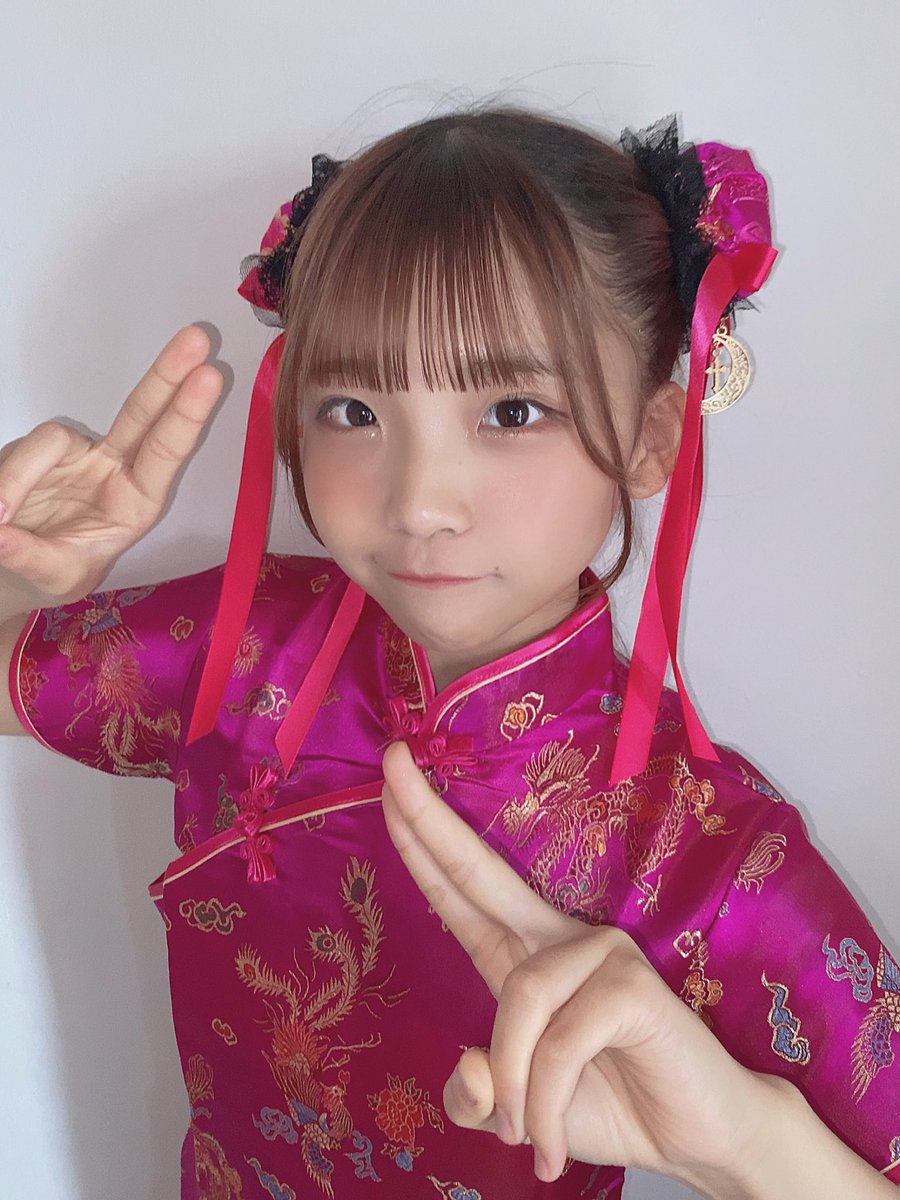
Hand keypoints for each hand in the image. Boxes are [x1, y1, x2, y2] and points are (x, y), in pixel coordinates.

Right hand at [0, 326, 222, 610]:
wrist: (14, 570)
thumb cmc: (53, 574)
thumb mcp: (55, 578)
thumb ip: (33, 557)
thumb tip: (0, 533)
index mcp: (138, 500)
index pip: (166, 451)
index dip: (187, 414)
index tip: (209, 375)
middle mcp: (113, 468)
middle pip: (141, 412)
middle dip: (167, 374)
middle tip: (197, 336)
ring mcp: (73, 455)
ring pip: (50, 440)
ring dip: (20, 477)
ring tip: (3, 519)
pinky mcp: (32, 452)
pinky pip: (17, 456)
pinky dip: (5, 482)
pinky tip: (0, 514)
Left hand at [380, 741, 782, 1190]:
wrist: (699, 1138)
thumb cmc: (608, 1105)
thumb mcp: (520, 1112)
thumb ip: (479, 1095)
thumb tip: (469, 1065)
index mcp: (521, 955)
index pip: (461, 889)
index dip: (424, 838)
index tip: (389, 779)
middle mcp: (555, 939)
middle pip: (481, 870)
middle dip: (430, 819)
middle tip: (391, 761)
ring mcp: (599, 952)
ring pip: (518, 1000)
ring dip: (516, 1089)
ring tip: (530, 1139)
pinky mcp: (631, 984)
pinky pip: (561, 1041)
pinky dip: (547, 1103)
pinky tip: (553, 1144)